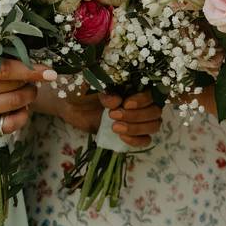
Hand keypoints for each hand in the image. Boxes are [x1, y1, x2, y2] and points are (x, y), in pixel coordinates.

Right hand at [0, 55, 53, 140]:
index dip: (32, 69)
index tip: (49, 71)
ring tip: (27, 92)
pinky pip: (6, 126)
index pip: (7, 69)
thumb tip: (12, 60)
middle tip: (33, 79)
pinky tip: (19, 111)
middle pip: (15, 85)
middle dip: (31, 81)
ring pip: (15, 104)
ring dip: (28, 97)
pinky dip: (20, 118)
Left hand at [40, 88, 162, 147]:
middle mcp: (141, 102)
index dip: (143, 100)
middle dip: (136, 116)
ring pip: (153, 125)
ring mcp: (138, 118)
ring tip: (114, 127)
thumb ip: (105, 90)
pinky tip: (121, 138)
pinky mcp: (131, 133)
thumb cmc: (83, 89)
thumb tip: (116, 101)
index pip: (152, 93)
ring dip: (137, 128)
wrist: (70, 104)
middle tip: (113, 116)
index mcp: (136, 86)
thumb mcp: (91, 85)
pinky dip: (137, 140)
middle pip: (155, 111)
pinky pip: (145, 140)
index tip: (126, 104)